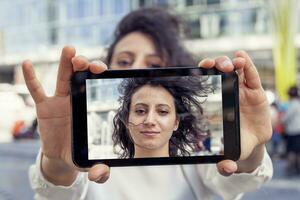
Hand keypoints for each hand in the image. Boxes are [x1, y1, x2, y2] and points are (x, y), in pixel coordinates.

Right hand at [22, 46, 109, 184]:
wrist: (62, 157)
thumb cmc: (79, 154)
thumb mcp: (89, 161)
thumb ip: (99, 169)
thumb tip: (101, 175)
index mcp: (89, 106)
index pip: (95, 84)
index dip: (97, 74)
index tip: (100, 69)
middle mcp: (76, 100)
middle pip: (80, 76)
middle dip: (83, 65)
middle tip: (85, 61)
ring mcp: (59, 102)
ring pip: (62, 78)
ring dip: (65, 62)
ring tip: (69, 48)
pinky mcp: (44, 108)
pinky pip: (36, 91)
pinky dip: (31, 78)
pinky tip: (27, 64)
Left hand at [198, 50, 271, 175]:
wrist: (252, 140)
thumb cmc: (236, 140)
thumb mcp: (230, 151)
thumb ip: (226, 161)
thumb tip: (226, 169)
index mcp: (217, 102)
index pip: (207, 83)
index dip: (202, 74)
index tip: (198, 69)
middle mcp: (227, 92)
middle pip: (220, 72)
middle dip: (217, 65)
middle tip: (215, 66)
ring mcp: (242, 90)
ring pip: (235, 70)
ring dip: (232, 62)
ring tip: (233, 62)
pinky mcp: (256, 91)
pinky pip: (252, 75)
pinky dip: (248, 65)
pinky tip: (243, 58)